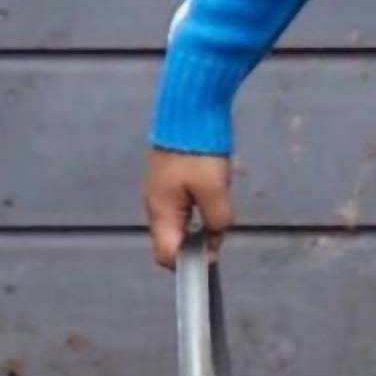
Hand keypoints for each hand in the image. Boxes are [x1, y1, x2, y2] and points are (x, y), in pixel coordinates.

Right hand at [143, 148, 233, 268]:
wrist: (189, 111)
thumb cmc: (198, 150)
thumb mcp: (215, 191)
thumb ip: (217, 222)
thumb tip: (214, 241)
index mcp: (161, 211)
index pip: (166, 255)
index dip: (188, 264)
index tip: (211, 256)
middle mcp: (155, 204)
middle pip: (172, 241)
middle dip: (196, 244)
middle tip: (220, 231)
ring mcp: (160, 191)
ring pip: (178, 223)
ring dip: (198, 225)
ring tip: (217, 210)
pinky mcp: (168, 179)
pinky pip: (181, 207)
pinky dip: (196, 210)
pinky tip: (212, 197)